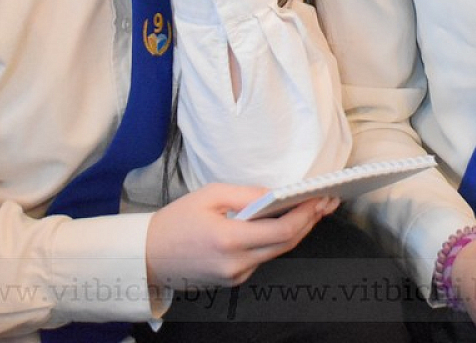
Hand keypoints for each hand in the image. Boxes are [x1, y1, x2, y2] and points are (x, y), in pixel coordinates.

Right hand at [146, 182, 334, 291]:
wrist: (148, 256)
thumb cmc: (177, 220)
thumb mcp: (210, 195)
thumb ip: (247, 195)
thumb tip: (277, 194)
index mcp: (229, 240)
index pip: (281, 231)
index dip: (305, 214)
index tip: (320, 198)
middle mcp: (236, 264)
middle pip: (285, 244)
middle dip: (309, 221)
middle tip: (327, 201)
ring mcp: (235, 276)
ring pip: (276, 253)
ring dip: (296, 231)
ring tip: (314, 209)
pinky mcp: (233, 280)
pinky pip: (261, 258)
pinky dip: (277, 240)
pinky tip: (287, 223)